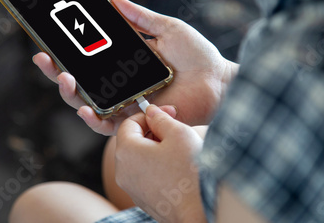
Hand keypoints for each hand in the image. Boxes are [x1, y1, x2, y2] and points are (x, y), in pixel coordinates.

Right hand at [33, 0, 238, 134]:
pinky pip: (110, 125)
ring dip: (70, 95)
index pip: (88, 59)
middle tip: (45, 60)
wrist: (219, 81)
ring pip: (88, 105)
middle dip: (57, 73)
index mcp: (124, 62)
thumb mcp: (167, 29)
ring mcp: (127, 103)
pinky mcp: (137, 121)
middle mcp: (120, 84)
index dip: (66, 51)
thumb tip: (113, 0)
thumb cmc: (197, 55)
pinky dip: (95, 120)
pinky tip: (86, 110)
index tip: (48, 39)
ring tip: (64, 80)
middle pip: (80, 83)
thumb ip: (141, 18)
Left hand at [115, 105, 206, 222]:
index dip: (148, 115)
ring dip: (156, 150)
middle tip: (174, 130)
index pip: (129, 124)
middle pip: (132, 142)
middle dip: (152, 132)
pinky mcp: (143, 201)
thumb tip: (152, 113)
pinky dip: (158, 167)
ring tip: (179, 150)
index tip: (165, 113)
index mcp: (127, 151)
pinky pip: (146, 176)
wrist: (200, 212)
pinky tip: (178, 168)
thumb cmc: (190, 172)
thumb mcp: (179, 134)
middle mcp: (123, 171)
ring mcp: (132, 189)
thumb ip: (161, 119)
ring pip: (139, 159)